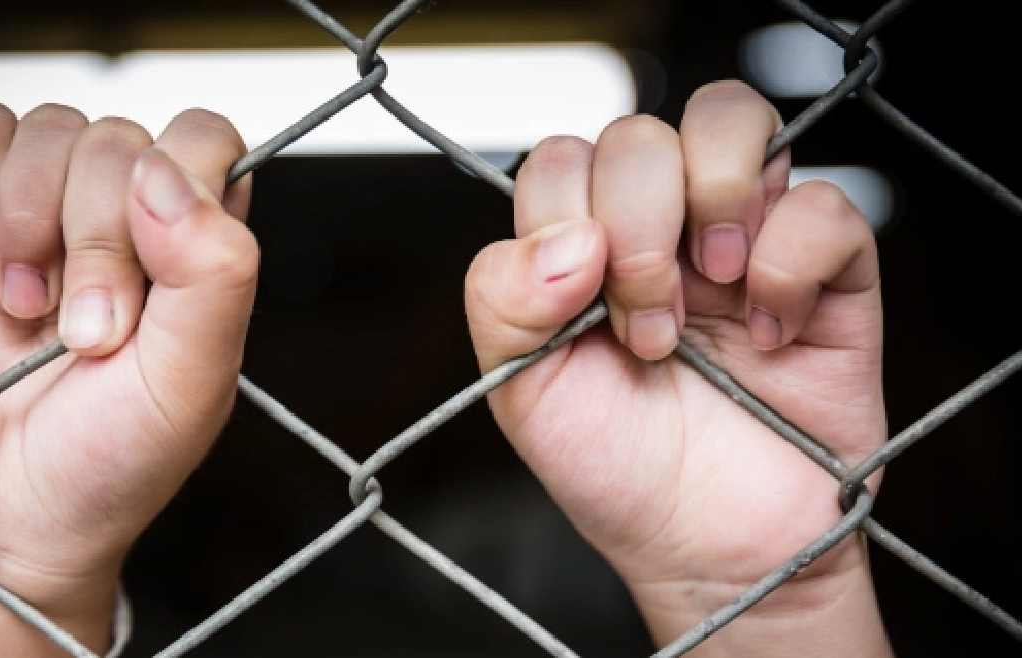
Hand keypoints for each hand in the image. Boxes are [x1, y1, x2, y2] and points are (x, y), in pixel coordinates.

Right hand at [0, 101, 257, 655]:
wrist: (1, 519)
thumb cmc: (109, 460)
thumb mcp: (191, 382)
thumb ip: (213, 272)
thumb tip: (167, 172)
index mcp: (194, 248)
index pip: (204, 144)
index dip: (178, 182)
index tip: (153, 268)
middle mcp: (125, 220)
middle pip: (120, 141)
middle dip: (96, 237)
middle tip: (85, 334)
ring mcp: (44, 212)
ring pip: (52, 128)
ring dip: (33, 214)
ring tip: (26, 307)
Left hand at [465, 82, 890, 655]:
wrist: (709, 552)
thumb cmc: (616, 468)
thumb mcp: (522, 393)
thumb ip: (502, 300)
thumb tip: (573, 238)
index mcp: (584, 244)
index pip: (561, 159)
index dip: (567, 220)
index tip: (586, 311)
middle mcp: (662, 225)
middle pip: (638, 134)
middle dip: (636, 228)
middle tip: (649, 329)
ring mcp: (744, 237)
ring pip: (730, 118)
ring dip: (710, 201)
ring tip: (713, 292)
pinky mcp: (830, 271)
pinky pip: (826, 203)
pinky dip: (792, 262)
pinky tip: (772, 332)